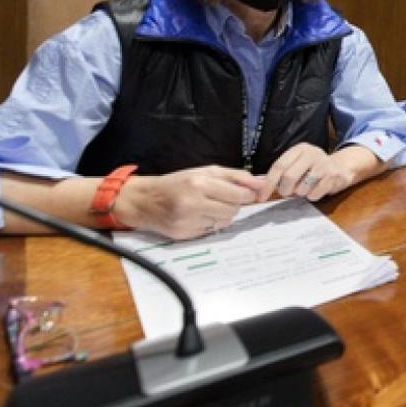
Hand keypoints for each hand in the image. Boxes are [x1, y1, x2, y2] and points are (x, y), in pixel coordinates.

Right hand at [115, 166, 269, 239]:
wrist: (144, 201)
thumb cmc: (177, 182)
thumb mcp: (205, 171)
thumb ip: (235, 176)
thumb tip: (261, 183)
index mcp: (199, 183)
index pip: (238, 195)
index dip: (246, 195)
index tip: (245, 193)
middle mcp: (193, 203)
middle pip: (233, 210)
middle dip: (233, 204)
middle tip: (221, 199)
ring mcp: (188, 221)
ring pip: (224, 222)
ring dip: (222, 214)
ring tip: (208, 206)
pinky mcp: (184, 235)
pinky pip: (211, 231)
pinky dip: (210, 224)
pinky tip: (197, 216)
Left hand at [266, 143, 354, 201]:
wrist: (341, 168)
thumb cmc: (312, 169)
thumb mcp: (296, 164)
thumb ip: (279, 173)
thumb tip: (257, 185)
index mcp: (299, 149)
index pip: (279, 166)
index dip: (268, 183)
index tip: (261, 197)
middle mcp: (312, 153)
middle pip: (289, 177)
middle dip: (285, 190)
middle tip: (287, 193)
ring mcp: (323, 164)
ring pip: (302, 187)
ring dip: (300, 194)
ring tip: (304, 188)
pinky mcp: (333, 176)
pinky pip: (314, 194)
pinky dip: (312, 196)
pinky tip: (315, 190)